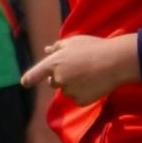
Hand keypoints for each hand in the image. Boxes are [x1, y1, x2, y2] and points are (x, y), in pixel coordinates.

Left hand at [21, 34, 140, 105]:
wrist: (117, 62)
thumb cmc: (94, 48)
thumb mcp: (72, 42)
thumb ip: (57, 47)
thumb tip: (47, 50)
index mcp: (52, 64)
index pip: (34, 75)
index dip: (28, 79)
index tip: (24, 83)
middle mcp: (58, 79)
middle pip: (53, 82)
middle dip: (61, 77)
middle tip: (77, 69)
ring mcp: (70, 91)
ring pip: (67, 90)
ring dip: (74, 85)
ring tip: (90, 74)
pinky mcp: (82, 100)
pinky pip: (79, 98)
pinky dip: (85, 93)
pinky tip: (95, 83)